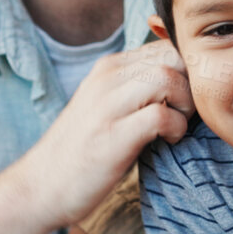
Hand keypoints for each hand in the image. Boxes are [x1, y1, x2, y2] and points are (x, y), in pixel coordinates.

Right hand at [17, 39, 192, 225]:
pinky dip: (176, 128)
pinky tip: (168, 141)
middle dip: (191, 84)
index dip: (188, 71)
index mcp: (108, 68)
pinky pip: (161, 115)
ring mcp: (107, 105)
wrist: (40, 187)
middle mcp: (106, 78)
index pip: (165, 46)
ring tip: (176, 126)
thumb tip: (183, 78)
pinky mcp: (112, 135)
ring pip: (168, 78)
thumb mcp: (107, 105)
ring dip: (185, 104)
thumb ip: (137, 87)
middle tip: (187, 112)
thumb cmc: (82, 150)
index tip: (187, 98)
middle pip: (171, 56)